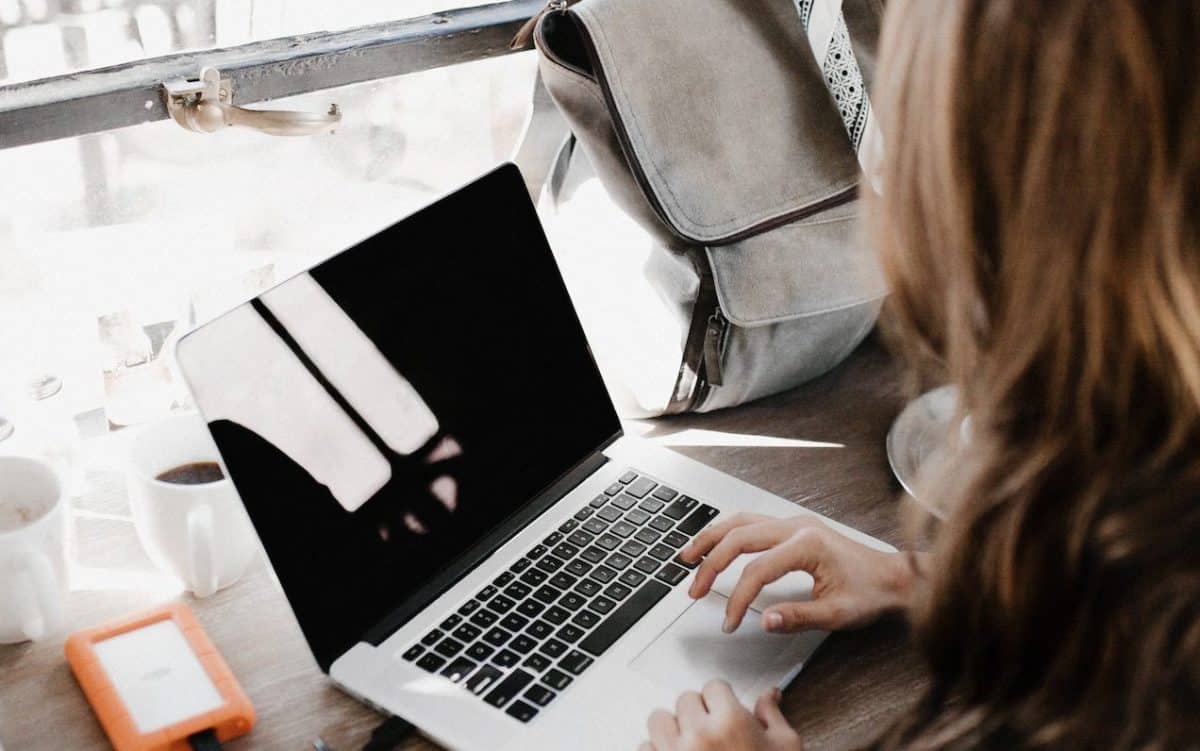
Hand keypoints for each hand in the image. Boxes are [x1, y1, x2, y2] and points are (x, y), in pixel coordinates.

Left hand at [641, 681, 802, 750]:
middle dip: (699, 712)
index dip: (722, 699)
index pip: (714, 686)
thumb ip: (772, 717)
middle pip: (685, 700)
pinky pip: (644, 748)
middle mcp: (699, 735)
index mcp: (731, 722)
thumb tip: (769, 695)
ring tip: (690, 744)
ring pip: (659, 720)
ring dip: (673, 729)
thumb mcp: (786, 749)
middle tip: (712, 732)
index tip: (725, 710)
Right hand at [679, 513, 914, 633]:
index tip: (729, 621)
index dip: (737, 598)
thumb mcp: (837, 614)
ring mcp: (794, 523)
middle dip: (710, 564)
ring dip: (711, 538)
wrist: (894, 576)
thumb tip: (764, 620)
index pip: (757, 570)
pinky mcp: (793, 527)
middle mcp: (797, 526)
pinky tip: (715, 543)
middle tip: (694, 590)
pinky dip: (727, 532)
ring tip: (688, 557)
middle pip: (739, 537)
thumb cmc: (871, 593)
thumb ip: (798, 617)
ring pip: (740, 521)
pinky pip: (751, 522)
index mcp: (807, 545)